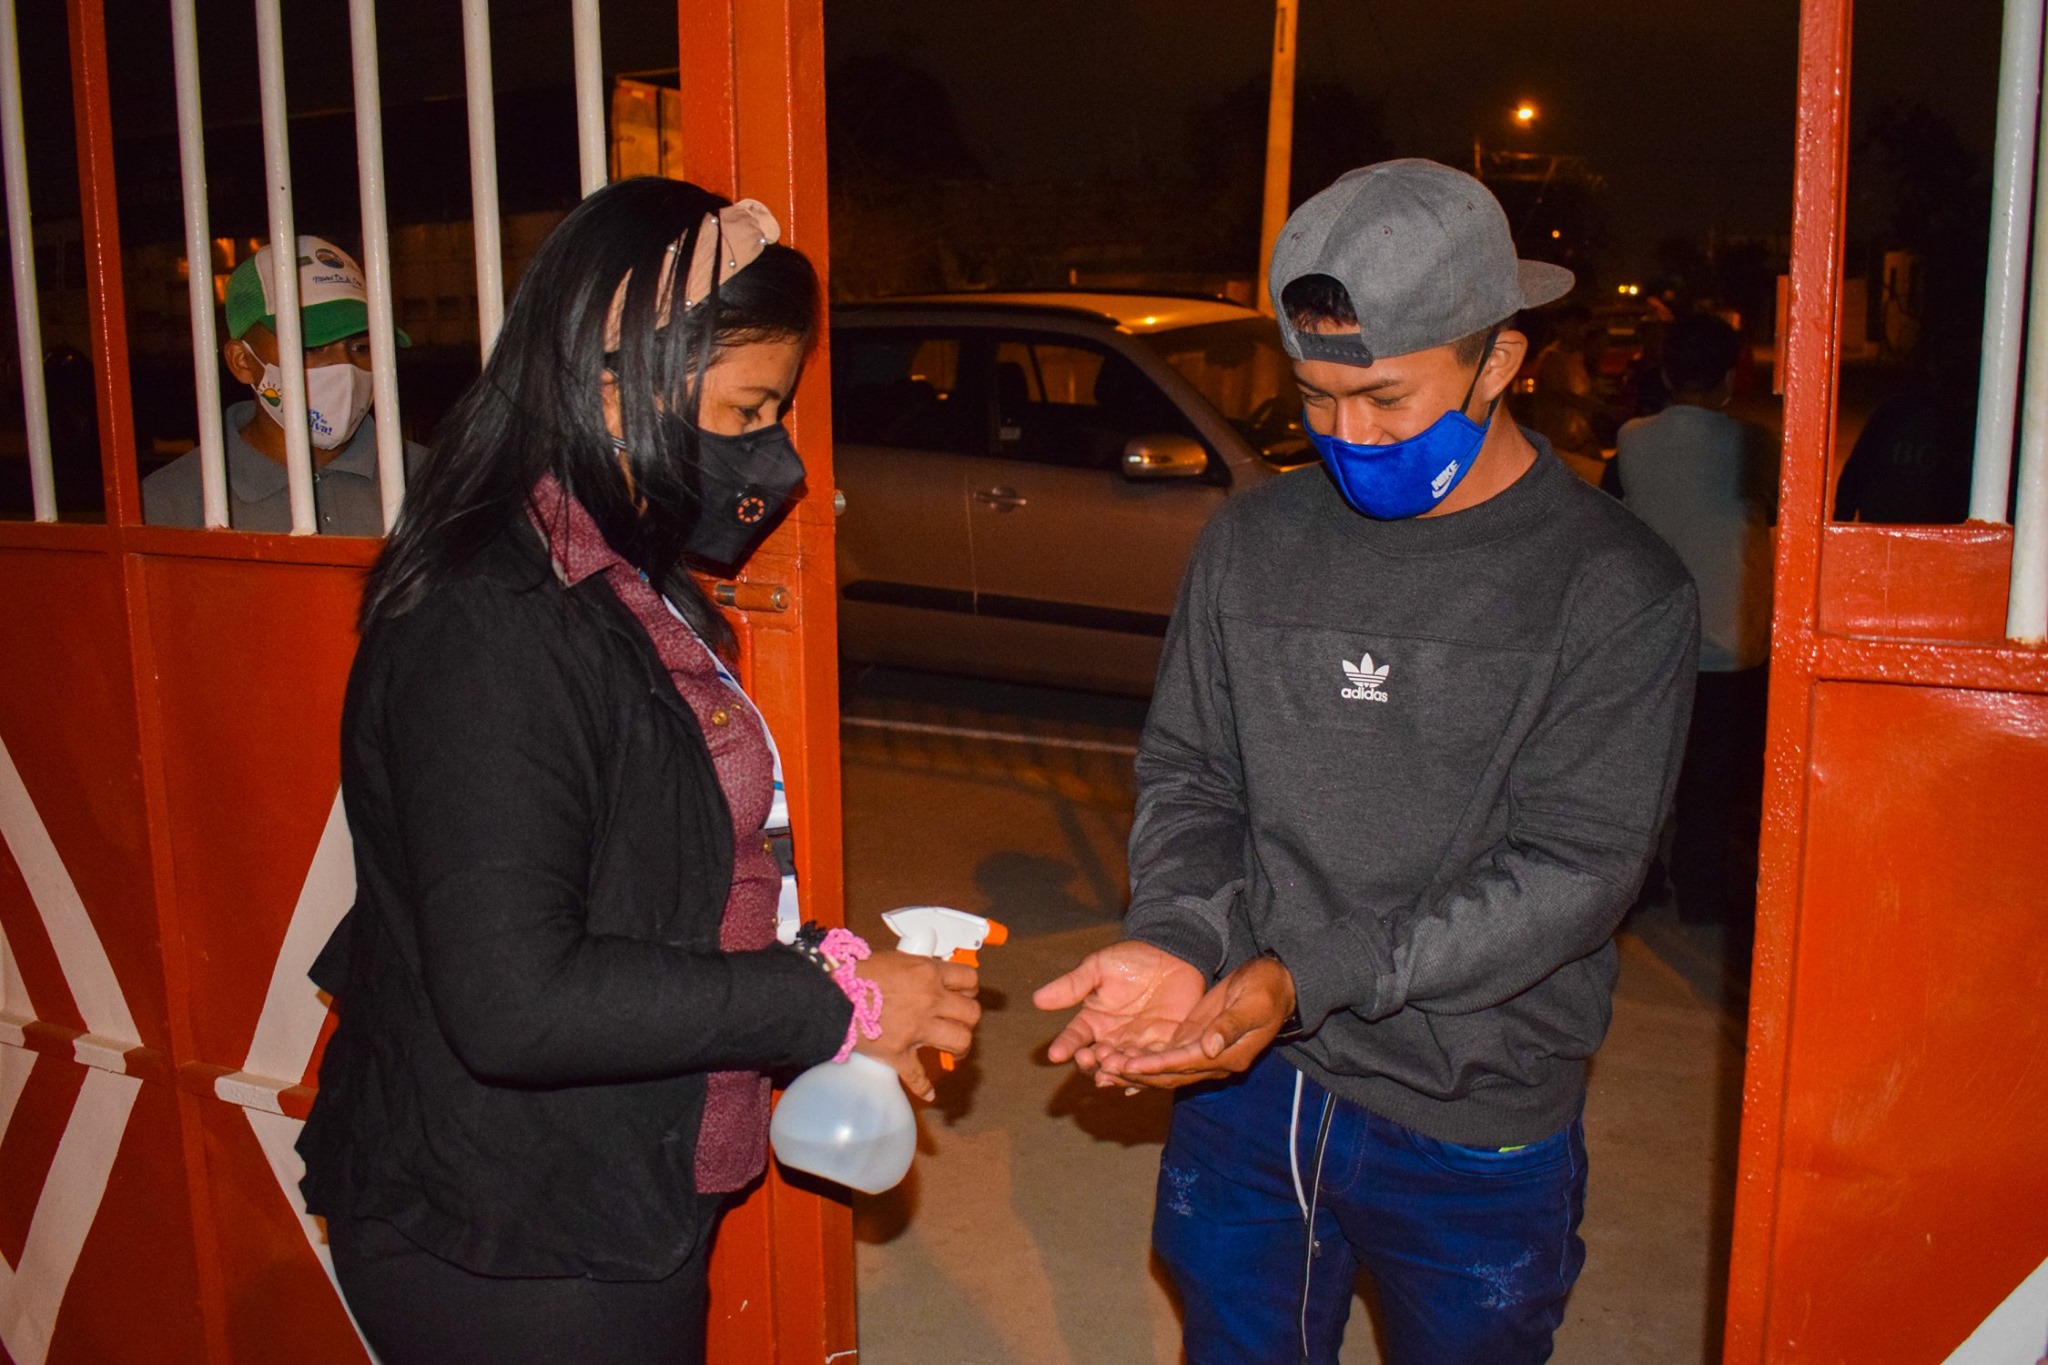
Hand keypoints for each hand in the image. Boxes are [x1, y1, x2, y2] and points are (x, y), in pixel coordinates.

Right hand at [854, 950, 979, 1101]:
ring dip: (960, 1047)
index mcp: (927, 973)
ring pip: (959, 1041)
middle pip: (971, 1013)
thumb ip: (915, 968)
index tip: (965, 994)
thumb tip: (925, 975)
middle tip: (960, 1021)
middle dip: (968, 1019)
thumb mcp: (892, 959)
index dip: (969, 989)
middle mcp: (929, 1001)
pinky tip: (928, 1093)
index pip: (968, 979)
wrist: (830, 995)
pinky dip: (924, 1087)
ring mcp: (916, 1029)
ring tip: (954, 1050)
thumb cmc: (855, 973)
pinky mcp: (899, 1053)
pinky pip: (918, 1076)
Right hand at [1032, 940, 1207, 1084]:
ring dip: (1117, 1071)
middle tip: (1090, 1058)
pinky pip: (1154, 1066)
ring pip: (1123, 1068)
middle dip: (1092, 1062)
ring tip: (1113, 1066)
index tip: (1056, 1054)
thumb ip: (1072, 986)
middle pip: (1097, 1060)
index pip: (1075, 1038)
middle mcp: (1112, 1039)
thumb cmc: (1133, 958)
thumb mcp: (1099, 967)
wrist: (1173, 954)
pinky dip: (1145, 1073)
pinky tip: (1138, 1077)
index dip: (1065, 1046)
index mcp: (1094, 1021)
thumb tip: (1037, 999)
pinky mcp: (1165, 1048)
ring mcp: (1138, 1046)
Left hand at [1098, 955, 1296, 1089]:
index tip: (1129, 1065)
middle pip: (1168, 1075)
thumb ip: (1231, 1026)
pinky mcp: (1194, 1040)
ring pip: (1162, 1069)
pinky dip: (1142, 1060)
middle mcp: (1212, 1062)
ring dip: (1133, 1070)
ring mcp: (1202, 1053)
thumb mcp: (1254, 1004)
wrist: (1275, 982)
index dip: (1155, 1066)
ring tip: (1101, 1067)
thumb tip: (1208, 1048)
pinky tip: (1118, 1060)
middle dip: (1135, 1073)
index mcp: (1228, 1057)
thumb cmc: (1268, 990)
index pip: (1184, 1065)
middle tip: (1103, 1069)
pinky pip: (1164, 1057)